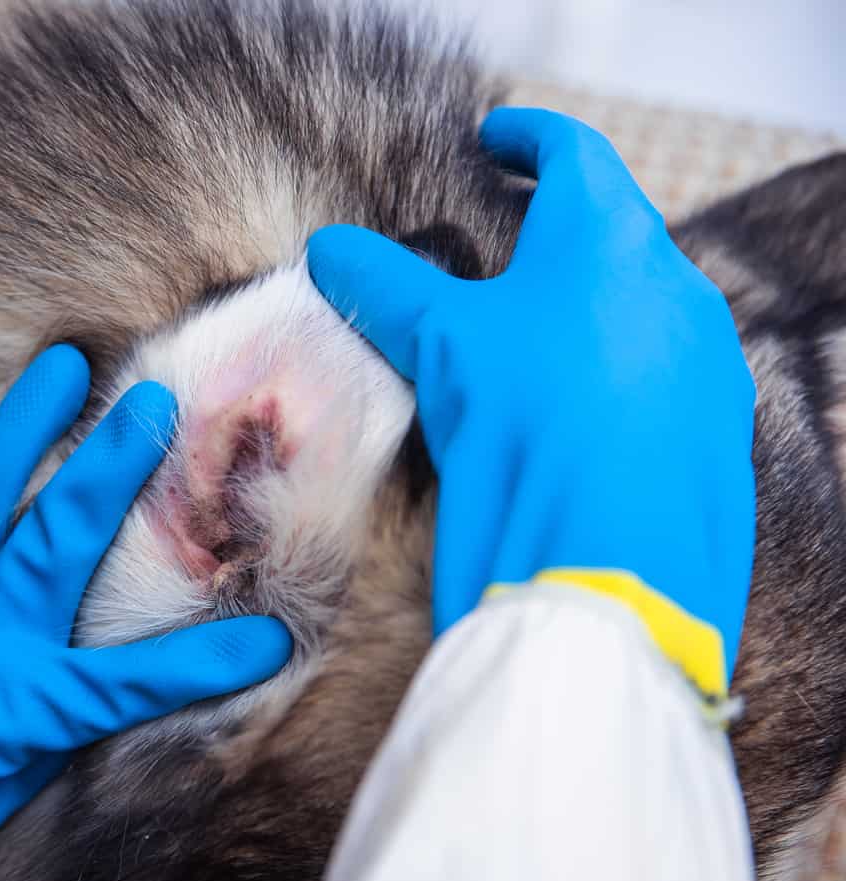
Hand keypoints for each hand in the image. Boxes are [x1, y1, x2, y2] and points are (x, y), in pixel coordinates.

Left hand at [0, 344, 290, 880]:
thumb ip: (17, 757)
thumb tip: (67, 710)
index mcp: (1, 712)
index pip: (126, 682)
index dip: (202, 662)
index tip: (270, 639)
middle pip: (56, 538)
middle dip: (115, 469)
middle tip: (158, 402)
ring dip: (23, 425)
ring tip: (60, 360)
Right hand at [305, 107, 754, 693]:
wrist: (610, 577)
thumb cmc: (523, 438)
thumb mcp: (437, 351)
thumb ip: (384, 287)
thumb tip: (330, 249)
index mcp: (609, 240)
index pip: (572, 154)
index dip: (525, 136)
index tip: (493, 138)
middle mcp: (675, 286)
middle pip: (610, 233)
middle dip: (550, 236)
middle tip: (496, 251)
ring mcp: (706, 361)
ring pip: (637, 310)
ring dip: (582, 312)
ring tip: (522, 348)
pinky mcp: (717, 429)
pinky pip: (658, 377)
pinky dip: (611, 375)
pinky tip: (567, 420)